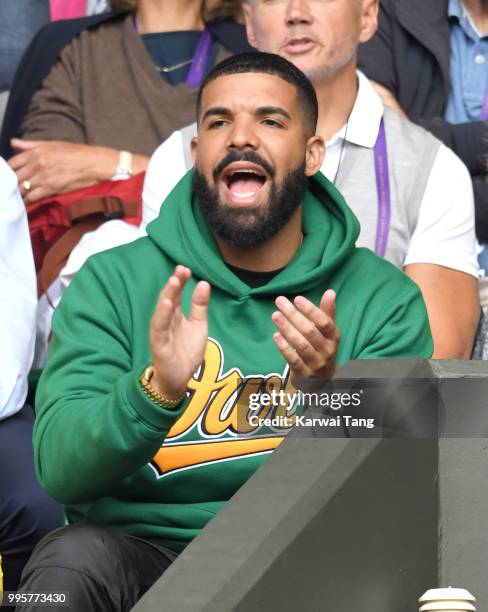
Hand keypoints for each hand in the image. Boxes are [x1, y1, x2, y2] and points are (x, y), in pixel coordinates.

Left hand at [9, 139, 147, 202]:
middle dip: (11, 183)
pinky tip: (27, 202)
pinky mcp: (51, 188)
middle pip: (14, 176)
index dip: (8, 171)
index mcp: (36, 152)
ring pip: (21, 188)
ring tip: (17, 197)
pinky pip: (32, 197)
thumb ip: (30, 144)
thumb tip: (14, 142)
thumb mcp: (52, 144)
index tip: (9, 176)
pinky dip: (27, 201)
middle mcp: (37, 164)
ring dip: (18, 193)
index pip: (12, 162)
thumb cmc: (76, 153)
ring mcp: (43, 177)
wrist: (94, 164)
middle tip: (11, 188)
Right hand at [150, 265, 210, 399]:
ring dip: (168, 296)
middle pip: (169, 298)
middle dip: (174, 284)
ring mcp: (161, 332)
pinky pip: (160, 329)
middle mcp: (166, 320)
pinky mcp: (159, 345)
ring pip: (162, 311)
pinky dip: (162, 316)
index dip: (181, 281)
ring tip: (174, 281)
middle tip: (181, 269)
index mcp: (175, 315)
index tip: (186, 268)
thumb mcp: (198, 325)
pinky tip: (166, 305)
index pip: (177, 294)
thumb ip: (200, 306)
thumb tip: (204, 283)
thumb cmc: (186, 351)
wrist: (178, 379)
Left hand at [272, 290, 339, 383]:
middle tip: (279, 301)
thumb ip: (327, 312)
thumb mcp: (328, 332)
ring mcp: (316, 363)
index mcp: (334, 337)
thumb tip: (330, 292)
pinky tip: (276, 335)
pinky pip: (293, 359)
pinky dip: (284, 347)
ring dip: (287, 329)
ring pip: (301, 345)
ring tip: (275, 315)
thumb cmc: (322, 347)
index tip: (297, 298)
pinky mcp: (304, 374)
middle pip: (310, 331)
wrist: (323, 379)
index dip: (311, 310)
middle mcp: (327, 350)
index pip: (325, 322)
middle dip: (293, 315)